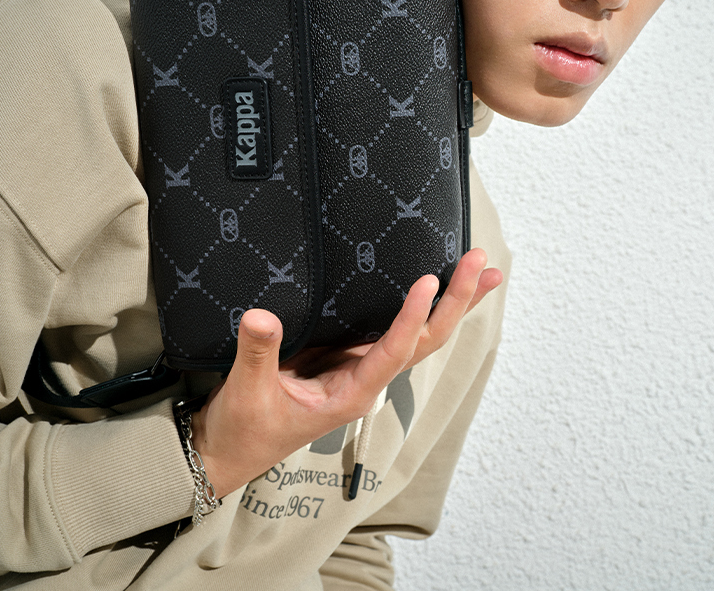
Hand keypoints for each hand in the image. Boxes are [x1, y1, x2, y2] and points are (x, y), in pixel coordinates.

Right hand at [190, 248, 501, 498]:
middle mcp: (366, 377)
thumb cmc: (244, 431)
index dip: (412, 317)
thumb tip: (262, 316)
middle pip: (425, 339)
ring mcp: (358, 365)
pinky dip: (415, 305)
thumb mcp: (247, 393)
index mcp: (351, 394)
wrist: (232, 449)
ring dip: (451, 302)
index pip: (394, 352)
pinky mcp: (343, 353)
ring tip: (480, 267)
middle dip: (456, 302)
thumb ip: (258, 354)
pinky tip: (431, 283)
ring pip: (417, 332)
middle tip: (482, 263)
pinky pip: (389, 325)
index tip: (428, 282)